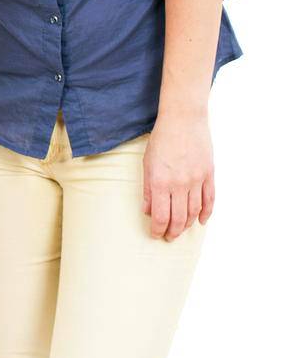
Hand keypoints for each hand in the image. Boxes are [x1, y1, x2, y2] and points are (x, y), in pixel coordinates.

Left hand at [143, 108, 213, 239]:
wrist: (183, 120)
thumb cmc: (161, 141)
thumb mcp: (147, 165)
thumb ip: (148, 190)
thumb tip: (148, 211)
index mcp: (161, 182)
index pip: (161, 216)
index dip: (158, 229)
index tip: (155, 234)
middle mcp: (180, 184)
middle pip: (179, 218)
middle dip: (173, 231)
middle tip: (169, 237)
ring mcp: (197, 180)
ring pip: (194, 211)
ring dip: (187, 225)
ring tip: (181, 230)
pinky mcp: (209, 174)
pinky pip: (210, 199)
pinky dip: (206, 213)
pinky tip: (201, 221)